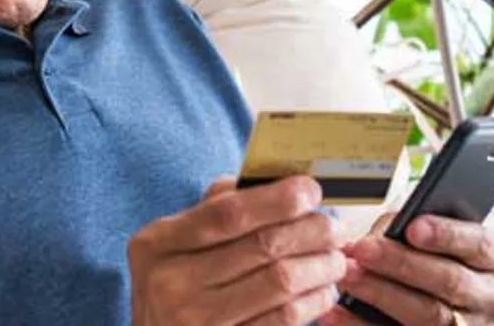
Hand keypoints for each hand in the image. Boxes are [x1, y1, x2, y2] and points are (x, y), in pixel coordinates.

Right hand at [128, 175, 346, 325]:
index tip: (312, 191)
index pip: (229, 213)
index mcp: (158, 243)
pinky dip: (314, 300)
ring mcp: (195, 321)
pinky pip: (284, 318)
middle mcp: (172, 283)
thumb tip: (280, 181)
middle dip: (313, 232)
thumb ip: (218, 206)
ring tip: (335, 259)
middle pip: (264, 246)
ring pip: (281, 281)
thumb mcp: (177, 242)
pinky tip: (323, 290)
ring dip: (321, 266)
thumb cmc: (176, 282)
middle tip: (335, 229)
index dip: (278, 199)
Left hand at [320, 213, 493, 324]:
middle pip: (450, 281)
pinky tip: (338, 312)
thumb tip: (376, 237)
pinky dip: (363, 325)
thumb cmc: (431, 259)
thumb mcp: (430, 237)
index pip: (477, 244)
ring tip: (347, 277)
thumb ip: (409, 230)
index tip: (411, 227)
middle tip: (362, 250)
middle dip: (402, 263)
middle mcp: (490, 298)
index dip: (445, 235)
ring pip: (431, 316)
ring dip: (382, 294)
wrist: (439, 302)